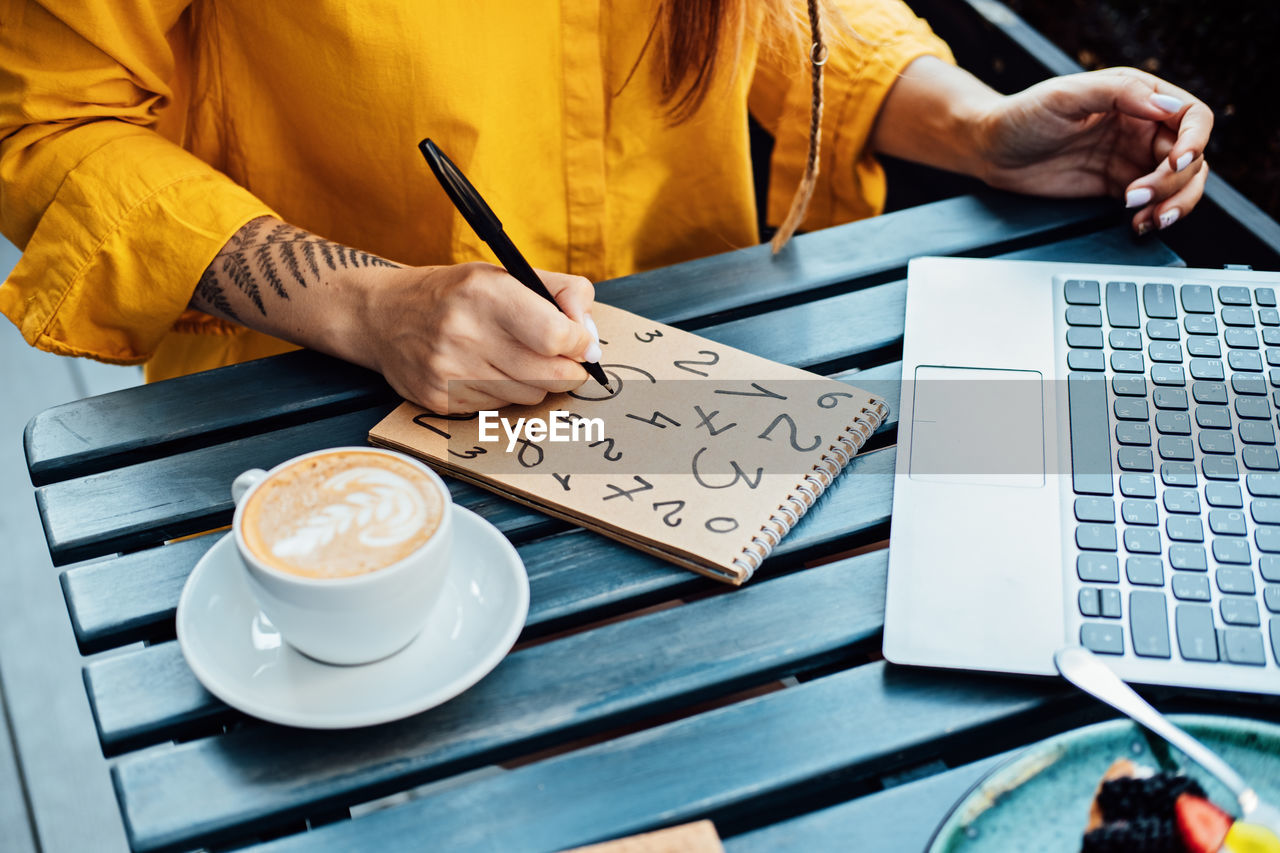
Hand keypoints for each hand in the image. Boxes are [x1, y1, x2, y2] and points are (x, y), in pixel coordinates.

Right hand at [355, 262, 597, 412]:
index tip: (583, 345)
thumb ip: (561, 292)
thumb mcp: (506, 273)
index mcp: (486, 293)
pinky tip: (487, 372)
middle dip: (569, 371)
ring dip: (537, 383)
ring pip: (529, 396)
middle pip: (549, 375)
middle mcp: (464, 332)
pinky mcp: (438, 399)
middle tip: (566, 361)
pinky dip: (504, 394)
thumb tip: (590, 334)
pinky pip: (498, 408)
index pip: (555, 336)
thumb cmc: (457, 294)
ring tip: (520, 361)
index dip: (580, 344)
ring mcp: (448, 371)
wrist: (383, 315)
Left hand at [976, 67, 1212, 233]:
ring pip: (1179, 184)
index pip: (1192, 116)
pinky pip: (1152, 204)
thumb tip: (1168, 107)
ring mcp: (1130, 159)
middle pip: (1190, 157)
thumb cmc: (1022, 115)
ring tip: (1146, 218)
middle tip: (1140, 197)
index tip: (1176, 161)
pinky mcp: (1116, 186)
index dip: (1195, 140)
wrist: (990, 151)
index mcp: (1137, 96)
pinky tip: (1137, 224)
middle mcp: (1141, 126)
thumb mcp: (1066, 95)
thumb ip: (1119, 93)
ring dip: (1174, 204)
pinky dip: (1153, 217)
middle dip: (1175, 182)